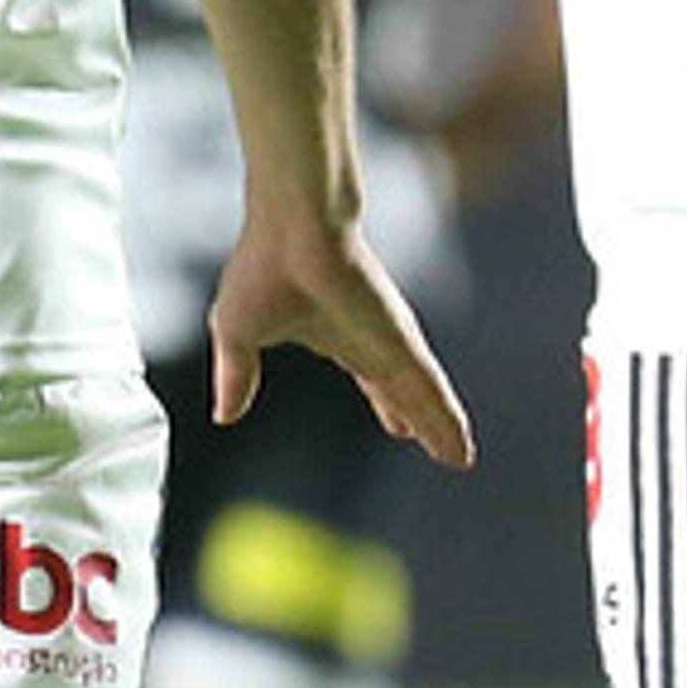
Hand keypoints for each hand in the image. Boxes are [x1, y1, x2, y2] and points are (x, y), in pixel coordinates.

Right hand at [207, 216, 477, 470]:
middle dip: (420, 419)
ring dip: (441, 428)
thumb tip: (223, 414)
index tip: (400, 427)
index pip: (369, 378)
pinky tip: (459, 447)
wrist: (292, 229)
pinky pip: (428, 391)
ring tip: (462, 458)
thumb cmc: (263, 266)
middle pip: (401, 392)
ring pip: (422, 398)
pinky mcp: (401, 343)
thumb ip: (237, 376)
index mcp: (334, 335)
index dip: (385, 404)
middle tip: (446, 448)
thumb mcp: (238, 334)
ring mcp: (388, 342)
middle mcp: (369, 340)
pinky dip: (445, 420)